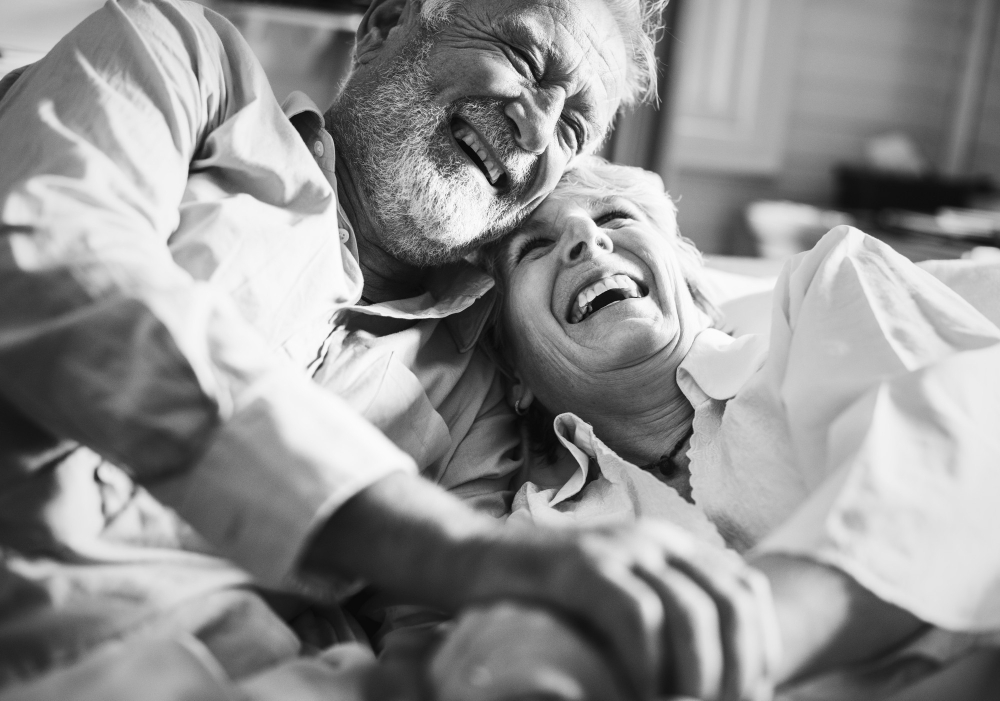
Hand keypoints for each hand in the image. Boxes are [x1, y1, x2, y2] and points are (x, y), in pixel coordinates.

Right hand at [460, 520, 781, 700]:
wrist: (476, 561)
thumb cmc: (549, 598)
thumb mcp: (617, 599)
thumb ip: (661, 618)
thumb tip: (714, 677)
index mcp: (670, 545)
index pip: (745, 589)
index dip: (762, 647)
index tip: (748, 696)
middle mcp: (652, 538)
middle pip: (731, 601)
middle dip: (738, 670)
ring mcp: (615, 548)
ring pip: (692, 610)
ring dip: (698, 675)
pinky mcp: (579, 566)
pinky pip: (637, 614)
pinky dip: (648, 662)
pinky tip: (637, 691)